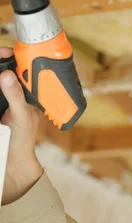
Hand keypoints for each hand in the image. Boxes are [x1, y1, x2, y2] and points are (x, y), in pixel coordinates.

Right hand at [0, 47, 42, 204]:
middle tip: (0, 56)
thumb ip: (15, 96)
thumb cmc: (22, 136)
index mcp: (22, 90)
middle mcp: (8, 90)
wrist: (12, 156)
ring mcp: (0, 96)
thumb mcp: (21, 115)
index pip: (15, 67)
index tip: (6, 51)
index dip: (9, 56)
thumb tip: (8, 76)